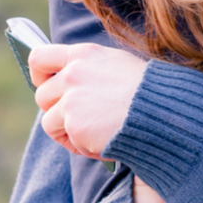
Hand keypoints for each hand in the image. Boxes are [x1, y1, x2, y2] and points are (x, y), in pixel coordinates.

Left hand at [31, 42, 145, 158]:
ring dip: (68, 132)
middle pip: (42, 96)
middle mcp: (73, 74)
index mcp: (84, 55)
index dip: (39, 75)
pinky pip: (67, 141)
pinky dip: (82, 147)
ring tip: (94, 135)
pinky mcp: (74, 125)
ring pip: (50, 122)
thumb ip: (89, 70)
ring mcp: (71, 100)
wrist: (164, 113)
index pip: (39, 57)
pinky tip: (104, 143)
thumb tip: (68, 84)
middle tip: (79, 120)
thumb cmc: (149, 92)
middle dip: (57, 110)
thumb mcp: (119, 66)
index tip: (46, 84)